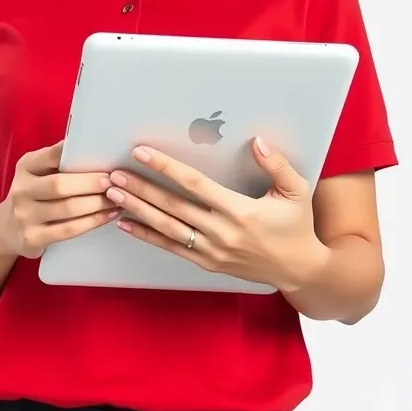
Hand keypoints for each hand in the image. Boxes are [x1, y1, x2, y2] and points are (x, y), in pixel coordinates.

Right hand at [0, 140, 117, 258]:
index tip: (100, 155)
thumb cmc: (33, 194)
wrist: (7, 230)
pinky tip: (109, 215)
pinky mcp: (33, 238)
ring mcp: (25, 216)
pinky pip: (69, 230)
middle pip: (60, 185)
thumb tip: (90, 142)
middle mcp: (21, 190)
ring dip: (97, 203)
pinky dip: (93, 222)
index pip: (49, 156)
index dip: (73, 154)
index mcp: (25, 167)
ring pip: (68, 209)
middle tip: (113, 180)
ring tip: (117, 198)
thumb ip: (56, 160)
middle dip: (90, 183)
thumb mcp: (36, 172)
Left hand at [104, 137, 324, 291]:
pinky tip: (126, 223)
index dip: (166, 167)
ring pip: (166, 228)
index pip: (194, 184)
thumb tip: (257, 141)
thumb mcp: (296, 191)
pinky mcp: (207, 263)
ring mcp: (212, 250)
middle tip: (114, 174)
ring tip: (113, 194)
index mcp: (240, 211)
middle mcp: (222, 232)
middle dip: (140, 189)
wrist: (298, 270)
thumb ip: (277, 165)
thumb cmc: (297, 227)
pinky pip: (171, 248)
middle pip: (172, 206)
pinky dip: (146, 235)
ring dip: (137, 210)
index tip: (143, 153)